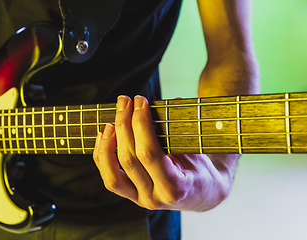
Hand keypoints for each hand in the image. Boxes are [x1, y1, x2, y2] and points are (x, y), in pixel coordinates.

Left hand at [93, 95, 237, 210]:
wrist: (203, 195)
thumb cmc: (203, 170)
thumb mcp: (199, 151)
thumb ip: (184, 130)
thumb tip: (172, 101)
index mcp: (175, 187)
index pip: (149, 153)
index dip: (141, 124)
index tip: (141, 102)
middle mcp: (155, 197)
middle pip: (129, 160)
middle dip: (124, 125)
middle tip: (125, 102)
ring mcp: (140, 199)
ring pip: (113, 176)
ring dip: (108, 144)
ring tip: (111, 121)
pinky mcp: (131, 196)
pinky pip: (110, 179)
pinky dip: (102, 157)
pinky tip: (104, 136)